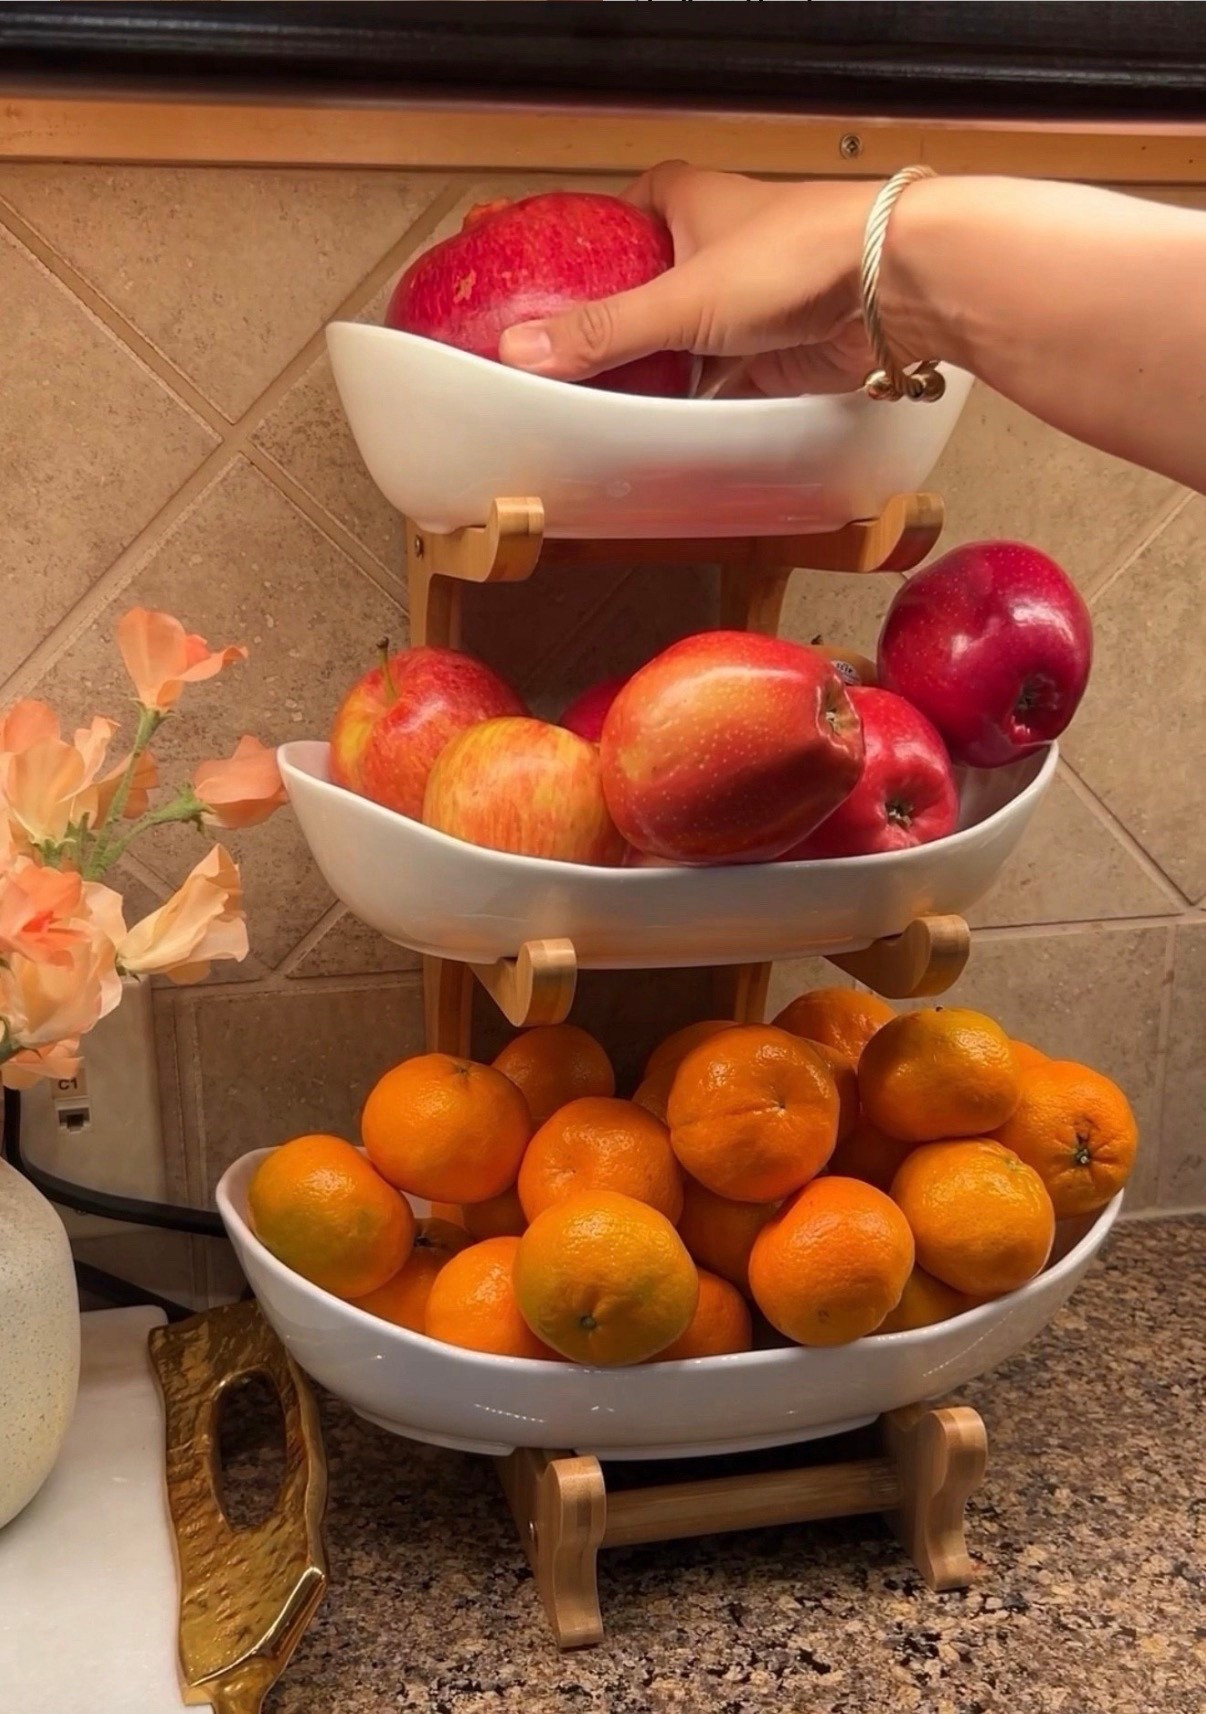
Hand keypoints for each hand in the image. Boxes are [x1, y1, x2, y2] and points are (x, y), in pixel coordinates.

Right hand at [498, 162, 879, 395]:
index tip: (539, 275)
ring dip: (651, 369)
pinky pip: (714, 381)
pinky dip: (690, 403)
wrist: (892, 285)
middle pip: (642, 288)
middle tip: (556, 360)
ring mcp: (741, 303)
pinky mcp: (768, 351)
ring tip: (594, 403)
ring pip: (678, 339)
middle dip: (609, 323)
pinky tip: (656, 427)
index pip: (616, 214)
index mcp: (684, 203)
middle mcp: (712, 249)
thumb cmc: (798, 254)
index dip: (580, 241)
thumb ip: (601, 331)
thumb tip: (522, 352)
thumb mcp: (678, 297)